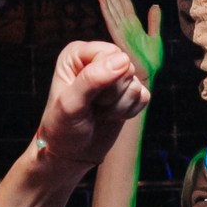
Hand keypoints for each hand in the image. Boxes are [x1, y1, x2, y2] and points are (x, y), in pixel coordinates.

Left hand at [35, 41, 148, 173]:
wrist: (71, 153)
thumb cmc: (63, 127)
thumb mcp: (71, 103)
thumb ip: (93, 79)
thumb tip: (123, 61)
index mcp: (78, 54)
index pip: (110, 54)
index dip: (104, 77)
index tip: (87, 95)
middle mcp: (97, 60)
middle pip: (126, 67)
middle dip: (112, 94)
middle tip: (93, 106)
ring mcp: (116, 76)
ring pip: (136, 84)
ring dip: (118, 106)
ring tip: (99, 112)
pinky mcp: (130, 93)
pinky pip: (144, 96)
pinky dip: (128, 112)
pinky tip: (111, 116)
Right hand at [92, 0, 162, 82]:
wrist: (147, 78)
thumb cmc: (149, 63)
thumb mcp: (155, 38)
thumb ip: (154, 22)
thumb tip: (155, 5)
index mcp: (132, 25)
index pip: (124, 2)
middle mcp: (124, 27)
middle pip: (115, 3)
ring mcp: (121, 32)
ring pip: (111, 10)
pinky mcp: (119, 39)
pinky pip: (111, 22)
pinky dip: (106, 10)